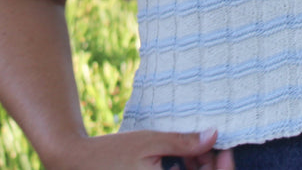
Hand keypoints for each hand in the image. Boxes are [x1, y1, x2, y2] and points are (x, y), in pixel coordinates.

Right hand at [45, 128, 234, 169]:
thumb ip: (183, 142)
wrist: (77, 165)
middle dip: (208, 167)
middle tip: (205, 145)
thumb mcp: (150, 143)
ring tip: (188, 150)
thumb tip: (213, 136)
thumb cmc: (112, 154)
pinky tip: (175, 162)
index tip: (224, 149)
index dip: (224, 169)